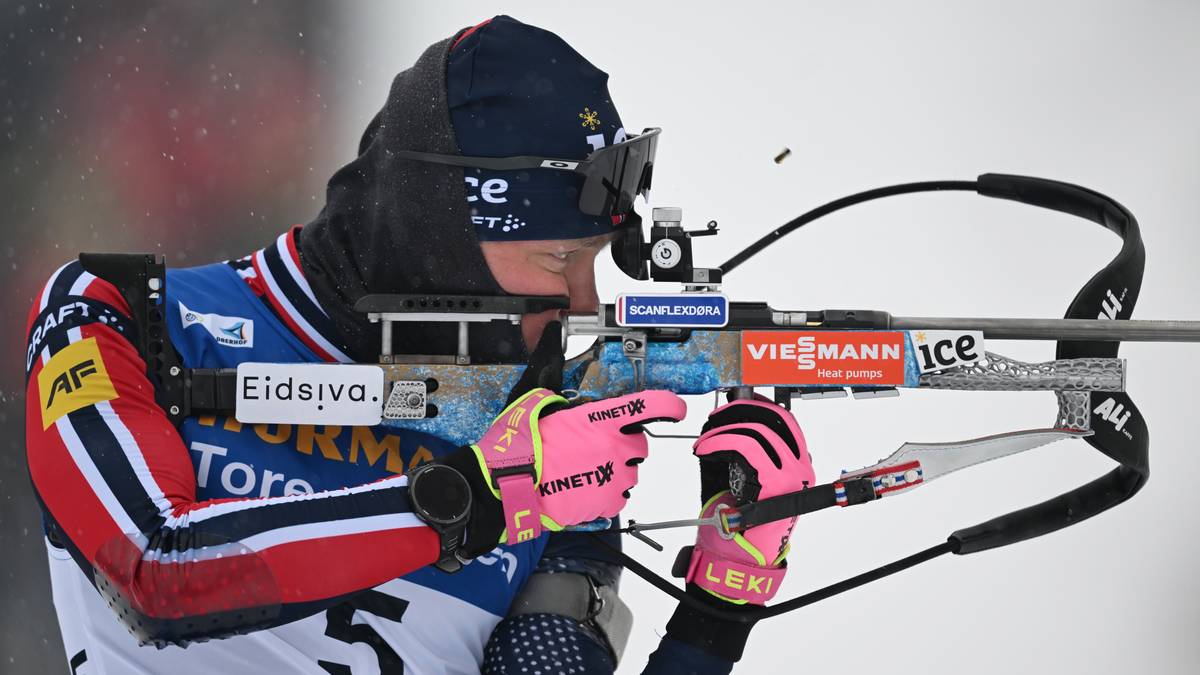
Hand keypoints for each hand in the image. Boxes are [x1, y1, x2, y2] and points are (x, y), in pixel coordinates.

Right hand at [441, 320, 685, 556]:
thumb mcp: (535, 396)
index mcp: (604, 418)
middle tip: (590, 444)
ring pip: (630, 469)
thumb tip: (552, 332)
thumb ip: (553, 369)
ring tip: (581, 467)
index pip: (653, 405)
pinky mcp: (608, 504)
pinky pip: (618, 495)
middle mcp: (618, 448)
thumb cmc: (519, 444)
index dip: (668, 405)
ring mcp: (616, 478)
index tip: (674, 408)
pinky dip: (604, 491)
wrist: (507, 487)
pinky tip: (580, 484)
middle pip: (638, 441)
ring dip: (613, 467)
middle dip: (621, 441)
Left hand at [684, 398, 813, 604]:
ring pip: (757, 431)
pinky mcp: (776, 484)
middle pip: (775, 418)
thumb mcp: (738, 478)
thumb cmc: (738, 524)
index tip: (734, 402)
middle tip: (714, 417)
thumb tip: (721, 422)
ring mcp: (792, 476)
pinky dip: (719, 442)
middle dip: (740, 410)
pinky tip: (704, 450)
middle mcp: (801, 468)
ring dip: (722, 430)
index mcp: (796, 465)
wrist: (740, 560)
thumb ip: (737, 452)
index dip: (758, 405)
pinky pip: (745, 447)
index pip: (785, 421)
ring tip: (703, 442)